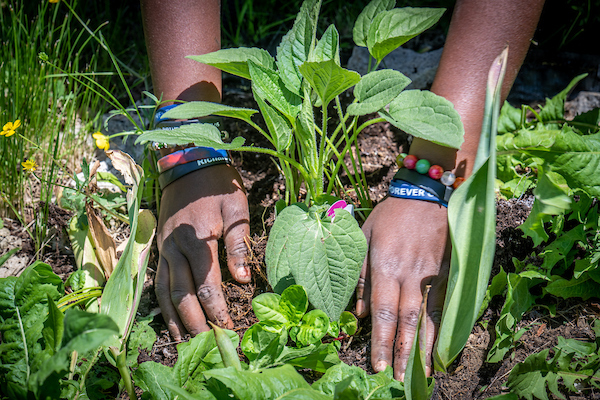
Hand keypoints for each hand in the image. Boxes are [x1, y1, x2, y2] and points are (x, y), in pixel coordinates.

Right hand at [155, 164, 249, 339]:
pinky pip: (158, 282)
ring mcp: (164, 249)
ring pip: (165, 293)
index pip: (206, 286)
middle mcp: (175, 249)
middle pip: (182, 296)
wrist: (187, 163)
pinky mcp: (160, 248)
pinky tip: (169, 319)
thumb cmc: (217, 186)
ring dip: (175, 320)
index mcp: (197, 241)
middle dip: (195, 323)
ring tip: (185, 343)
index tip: (229, 329)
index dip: (217, 311)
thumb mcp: (236, 209)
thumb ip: (238, 245)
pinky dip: (163, 304)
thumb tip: (242, 280)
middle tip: (208, 346)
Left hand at [356, 197, 449, 379]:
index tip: (380, 366)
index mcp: (386, 265)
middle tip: (402, 380)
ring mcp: (432, 274)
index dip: (381, 340)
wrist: (427, 193)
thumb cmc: (390, 215)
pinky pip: (445, 305)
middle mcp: (410, 274)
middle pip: (407, 320)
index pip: (382, 311)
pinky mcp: (448, 272)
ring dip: (425, 347)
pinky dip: (443, 328)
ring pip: (429, 317)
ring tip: (423, 374)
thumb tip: (356, 313)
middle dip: (404, 352)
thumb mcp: (365, 238)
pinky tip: (443, 347)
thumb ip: (360, 276)